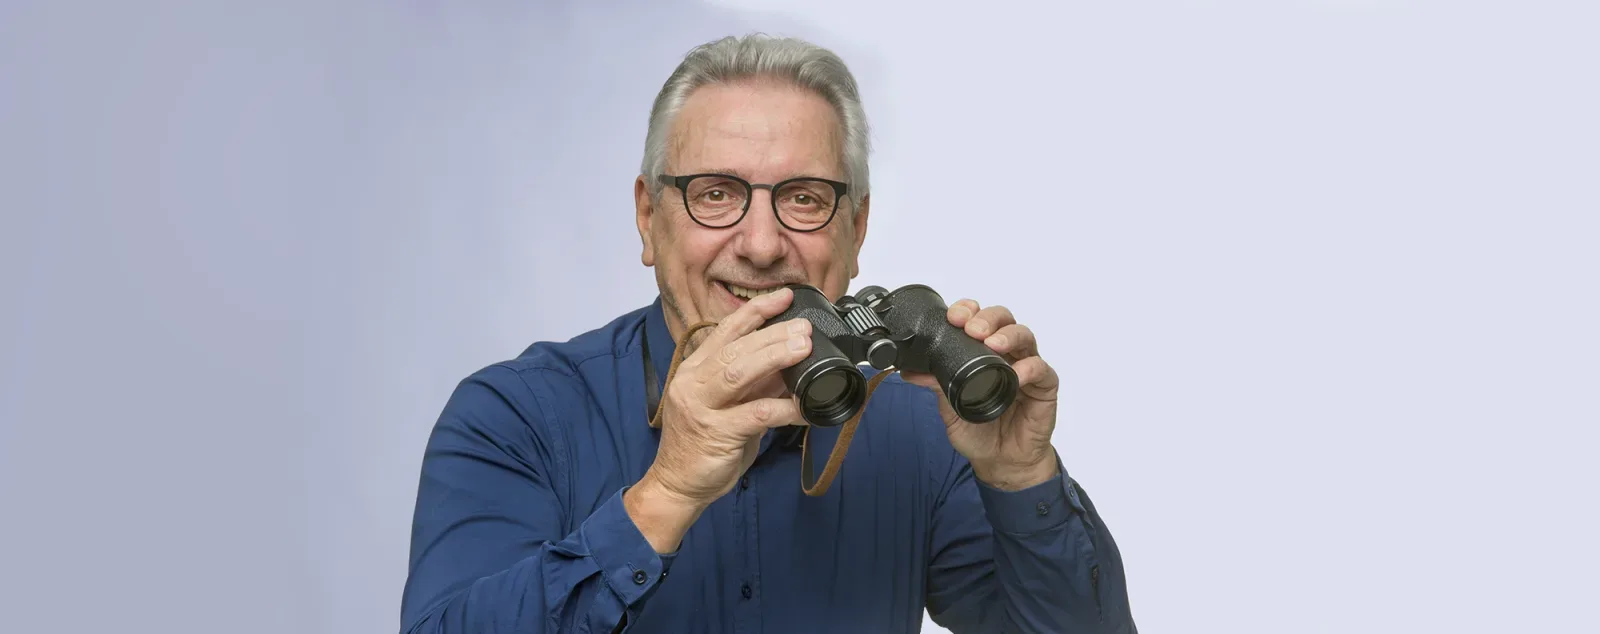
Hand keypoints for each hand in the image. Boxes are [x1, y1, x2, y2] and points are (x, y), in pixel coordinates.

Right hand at [627, 288, 811, 551]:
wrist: (677, 485)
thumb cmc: (703, 444)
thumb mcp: (726, 405)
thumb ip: (752, 383)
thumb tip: (788, 363)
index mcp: (694, 369)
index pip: (725, 330)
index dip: (756, 310)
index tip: (784, 296)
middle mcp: (693, 382)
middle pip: (735, 347)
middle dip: (773, 334)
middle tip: (804, 329)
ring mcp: (701, 406)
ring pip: (739, 371)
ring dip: (775, 357)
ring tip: (804, 348)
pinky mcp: (716, 433)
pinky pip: (757, 414)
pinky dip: (785, 409)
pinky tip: (806, 407)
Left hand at [901, 299, 1061, 490]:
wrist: (1000, 462)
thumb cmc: (979, 431)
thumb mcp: (950, 407)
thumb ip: (935, 386)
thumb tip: (910, 371)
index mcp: (983, 353)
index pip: (978, 320)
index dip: (968, 311)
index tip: (954, 317)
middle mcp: (1006, 354)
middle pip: (1003, 320)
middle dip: (987, 318)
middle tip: (972, 328)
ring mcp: (1027, 367)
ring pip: (1024, 336)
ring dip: (1008, 335)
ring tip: (993, 344)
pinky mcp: (1044, 386)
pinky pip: (1042, 369)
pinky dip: (1030, 367)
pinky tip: (1017, 373)